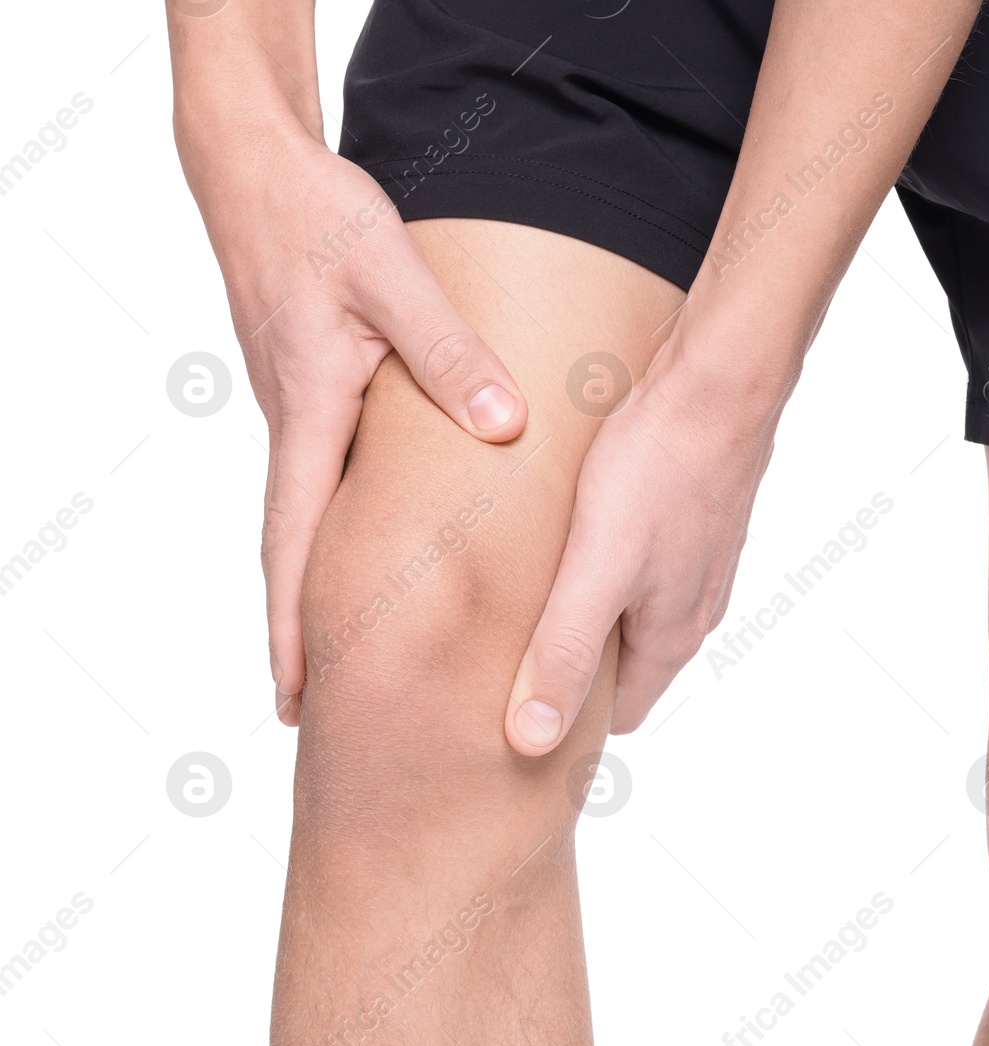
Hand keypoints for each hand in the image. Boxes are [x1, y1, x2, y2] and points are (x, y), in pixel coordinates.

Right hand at [180, 124, 528, 723]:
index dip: (295, 625)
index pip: (294, 543)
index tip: (295, 694)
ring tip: (356, 645)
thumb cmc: (316, 219)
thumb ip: (450, 354)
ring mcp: (304, 409)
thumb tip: (503, 425)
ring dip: (326, 583)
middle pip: (297, 548)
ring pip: (316, 513)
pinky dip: (348, 523)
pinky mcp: (317, 386)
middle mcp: (299, 425)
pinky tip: (381, 540)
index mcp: (310, 415)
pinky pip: (332, 471)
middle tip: (316, 706)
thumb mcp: (392, 278)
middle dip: (304, 629)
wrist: (257, 169)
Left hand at [502, 337, 782, 753]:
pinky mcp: (687, 521)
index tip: (505, 717)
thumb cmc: (660, 468)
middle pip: (619, 667)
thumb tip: (531, 742)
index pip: (615, 717)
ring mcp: (695, 564)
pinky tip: (563, 539)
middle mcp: (692, 609)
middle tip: (495, 659)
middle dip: (566, 670)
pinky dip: (598, 568)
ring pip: (628, 613)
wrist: (718, 383)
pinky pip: (637, 566)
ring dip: (580, 614)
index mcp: (672, 637)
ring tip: (518, 597)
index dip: (563, 724)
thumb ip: (563, 651)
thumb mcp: (598, 568)